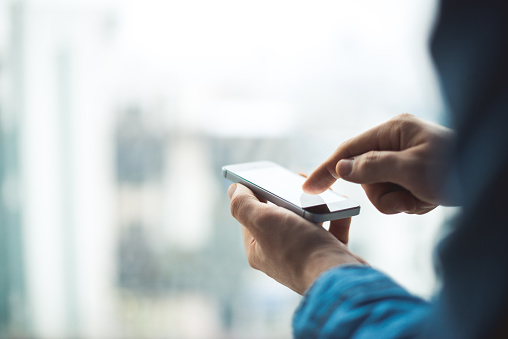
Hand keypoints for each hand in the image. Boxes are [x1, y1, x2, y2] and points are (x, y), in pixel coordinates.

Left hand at [228, 183, 365, 294]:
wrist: (338, 276)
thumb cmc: (298, 249)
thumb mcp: (262, 221)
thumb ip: (243, 204)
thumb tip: (233, 190)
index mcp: (258, 249)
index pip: (251, 215)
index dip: (258, 193)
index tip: (269, 176)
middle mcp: (280, 254)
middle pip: (281, 215)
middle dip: (290, 195)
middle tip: (298, 179)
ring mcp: (306, 255)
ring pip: (309, 220)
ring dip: (315, 203)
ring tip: (321, 190)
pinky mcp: (329, 254)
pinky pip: (332, 229)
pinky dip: (336, 215)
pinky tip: (340, 205)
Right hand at [303, 114, 454, 213]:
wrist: (490, 182)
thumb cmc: (457, 169)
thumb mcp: (412, 168)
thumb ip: (372, 167)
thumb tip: (341, 168)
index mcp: (393, 130)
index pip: (349, 149)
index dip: (327, 168)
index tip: (308, 188)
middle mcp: (395, 142)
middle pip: (365, 176)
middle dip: (384, 193)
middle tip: (409, 195)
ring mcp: (403, 160)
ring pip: (380, 190)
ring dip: (400, 201)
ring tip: (424, 197)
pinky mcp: (411, 176)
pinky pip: (396, 196)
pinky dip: (411, 203)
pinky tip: (429, 198)